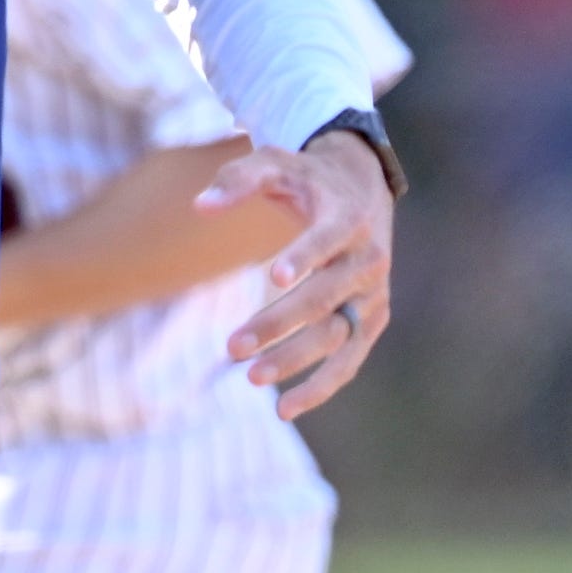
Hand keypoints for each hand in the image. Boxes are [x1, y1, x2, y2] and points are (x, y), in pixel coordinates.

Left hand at [203, 128, 391, 417]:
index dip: (304, 256)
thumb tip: (197, 206)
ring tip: (251, 379)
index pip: (328, 240)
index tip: (273, 276)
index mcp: (349, 218)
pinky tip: (284, 408)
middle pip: (324, 300)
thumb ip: (236, 180)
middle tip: (232, 347)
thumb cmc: (307, 178)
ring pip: (338, 337)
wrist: (362, 188)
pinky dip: (321, 386)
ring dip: (297, 362)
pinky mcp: (372, 320)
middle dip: (278, 324)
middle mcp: (369, 260)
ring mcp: (374, 295)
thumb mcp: (274, 164)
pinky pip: (350, 360)